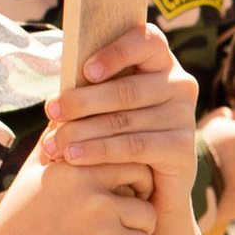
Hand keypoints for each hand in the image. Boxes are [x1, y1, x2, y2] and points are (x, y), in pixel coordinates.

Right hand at [0, 145, 162, 234]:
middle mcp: (95, 199)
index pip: (139, 170)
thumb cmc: (14, 223)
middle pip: (148, 211)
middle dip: (138, 226)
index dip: (138, 189)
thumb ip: (57, 140)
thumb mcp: (31, 174)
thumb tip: (69, 104)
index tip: (126, 202)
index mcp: (81, 171)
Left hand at [46, 24, 208, 234]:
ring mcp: (184, 116)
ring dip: (83, 131)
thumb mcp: (104, 109)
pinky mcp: (183, 148)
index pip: (146, 40)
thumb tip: (58, 84)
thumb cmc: (115, 140)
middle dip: (83, 101)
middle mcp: (179, 84)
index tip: (85, 69)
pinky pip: (135, 147)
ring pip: (125, 119)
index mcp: (160, 63)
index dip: (116, 51)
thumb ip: (89, 90)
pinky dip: (99, 152)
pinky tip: (73, 158)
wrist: (148, 194)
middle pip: (128, 87)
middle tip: (50, 111)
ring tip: (52, 144)